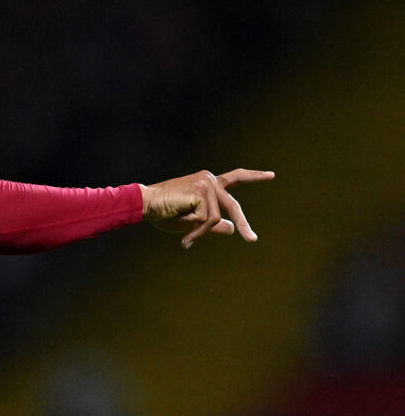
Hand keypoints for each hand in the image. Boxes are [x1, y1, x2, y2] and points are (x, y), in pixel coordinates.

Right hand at [140, 169, 273, 248]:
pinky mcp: (201, 193)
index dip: (254, 176)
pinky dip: (196, 231)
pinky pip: (207, 220)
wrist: (145, 204)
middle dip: (244, 224)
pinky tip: (183, 228)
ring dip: (201, 232)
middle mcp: (209, 179)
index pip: (235, 178)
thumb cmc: (164, 212)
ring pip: (216, 218)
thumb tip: (232, 229)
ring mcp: (206, 184)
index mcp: (208, 183)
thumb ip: (212, 224)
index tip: (271, 175)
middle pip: (232, 206)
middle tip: (253, 240)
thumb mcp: (192, 222)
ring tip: (187, 238)